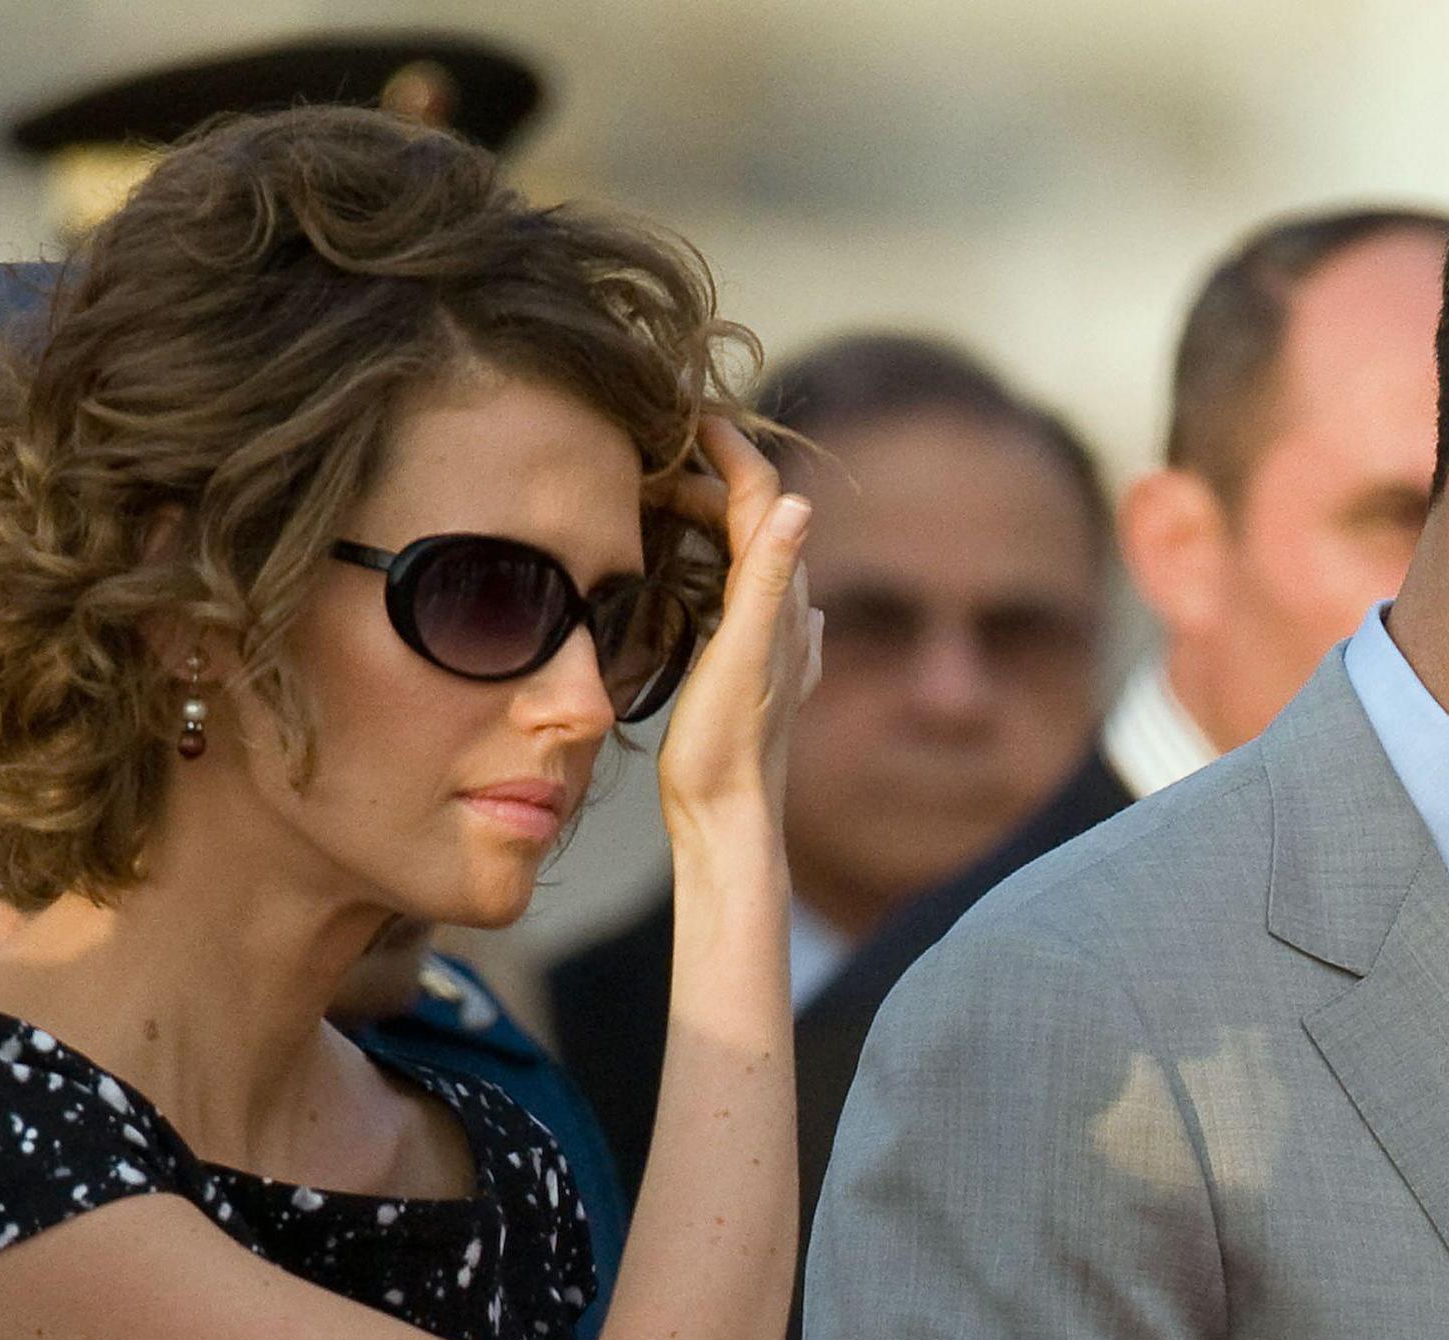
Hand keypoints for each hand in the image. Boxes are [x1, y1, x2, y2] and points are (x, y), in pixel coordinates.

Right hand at [655, 417, 818, 831]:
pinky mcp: (757, 670)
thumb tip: (798, 504)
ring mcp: (775, 643)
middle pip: (755, 519)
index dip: (729, 446)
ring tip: (664, 501)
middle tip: (650, 459)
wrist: (730, 821)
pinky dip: (721, 566)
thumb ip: (764, 582)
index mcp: (779, 600)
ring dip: (713, 519)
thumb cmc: (726, 748)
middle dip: (710, 478)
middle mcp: (786, 614)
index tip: (688, 409)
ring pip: (750, 556)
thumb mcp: (740, 658)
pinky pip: (745, 597)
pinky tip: (710, 578)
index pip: (762, 495)